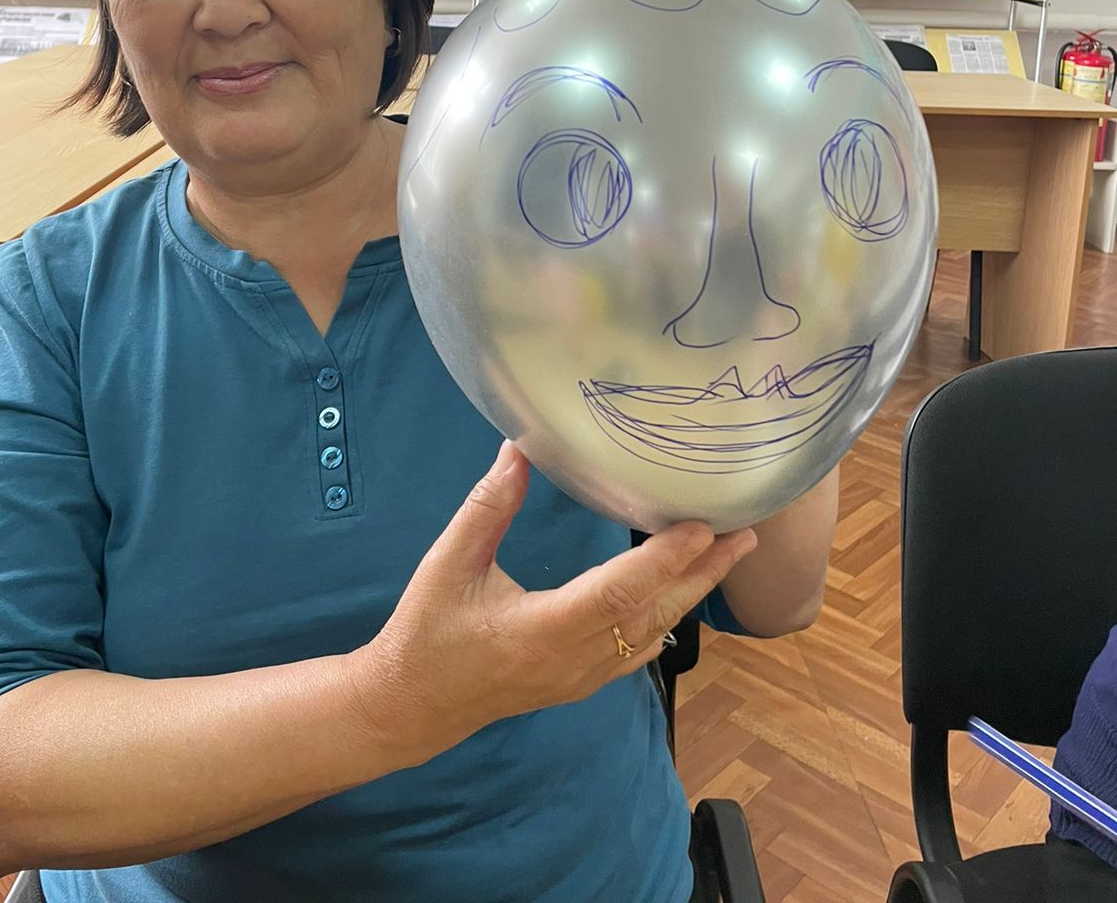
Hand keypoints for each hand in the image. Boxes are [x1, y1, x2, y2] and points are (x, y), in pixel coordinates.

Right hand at [356, 442, 755, 764]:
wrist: (410, 704)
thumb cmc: (428, 631)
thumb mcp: (450, 563)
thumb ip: (488, 507)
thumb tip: (519, 449)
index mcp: (545, 629)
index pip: (619, 591)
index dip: (664, 559)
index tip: (702, 526)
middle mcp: (574, 659)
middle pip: (653, 614)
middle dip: (701, 574)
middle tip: (743, 535)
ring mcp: (579, 678)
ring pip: (650, 635)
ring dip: (689, 595)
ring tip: (725, 557)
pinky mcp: (575, 683)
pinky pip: (633, 654)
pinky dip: (662, 622)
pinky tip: (679, 605)